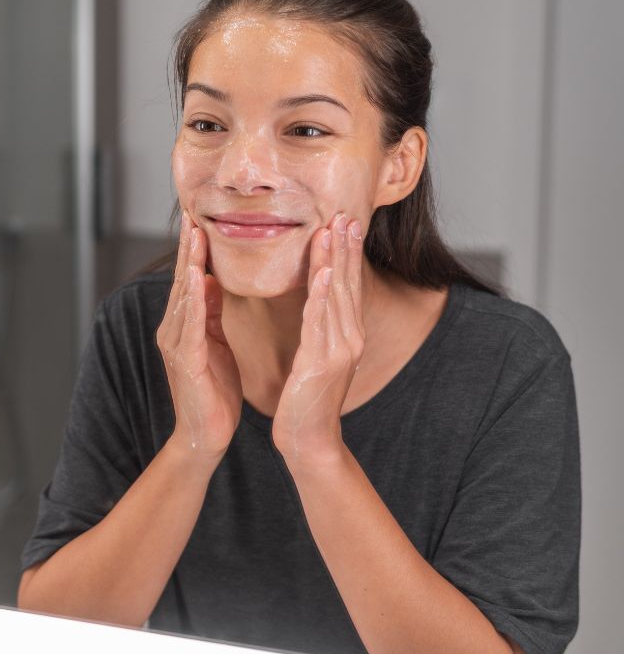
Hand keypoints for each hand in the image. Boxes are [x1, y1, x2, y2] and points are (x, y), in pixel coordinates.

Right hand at [156, 211, 242, 465]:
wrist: (206, 436)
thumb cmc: (215, 393)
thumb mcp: (215, 344)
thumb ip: (210, 313)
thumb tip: (209, 280)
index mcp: (184, 326)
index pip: (190, 280)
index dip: (195, 249)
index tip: (202, 220)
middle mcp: (174, 330)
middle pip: (182, 280)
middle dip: (189, 247)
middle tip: (194, 214)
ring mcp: (176, 344)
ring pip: (182, 296)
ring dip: (188, 263)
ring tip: (195, 234)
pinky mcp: (184, 360)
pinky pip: (188, 322)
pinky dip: (191, 297)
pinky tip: (196, 275)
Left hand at [272, 212, 364, 464]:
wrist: (308, 440)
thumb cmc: (306, 400)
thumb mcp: (316, 356)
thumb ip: (319, 329)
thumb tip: (318, 303)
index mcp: (344, 335)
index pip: (346, 286)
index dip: (347, 253)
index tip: (345, 222)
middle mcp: (347, 338)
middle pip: (346, 284)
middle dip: (346, 247)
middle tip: (346, 213)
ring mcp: (338, 350)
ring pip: (335, 297)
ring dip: (334, 261)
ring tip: (333, 230)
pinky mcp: (321, 362)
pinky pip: (320, 322)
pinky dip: (321, 295)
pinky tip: (322, 272)